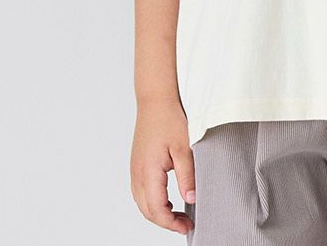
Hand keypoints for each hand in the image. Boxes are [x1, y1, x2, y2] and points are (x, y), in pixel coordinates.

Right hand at [130, 98, 195, 234]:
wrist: (156, 98)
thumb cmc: (170, 118)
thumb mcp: (184, 147)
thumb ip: (187, 176)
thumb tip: (191, 199)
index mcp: (148, 172)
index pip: (156, 210)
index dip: (172, 223)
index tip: (188, 227)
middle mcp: (137, 173)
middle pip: (147, 210)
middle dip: (166, 222)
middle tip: (186, 224)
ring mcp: (135, 168)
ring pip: (142, 202)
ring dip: (158, 213)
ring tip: (179, 215)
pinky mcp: (137, 163)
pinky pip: (141, 191)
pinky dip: (153, 202)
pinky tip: (168, 200)